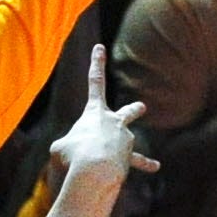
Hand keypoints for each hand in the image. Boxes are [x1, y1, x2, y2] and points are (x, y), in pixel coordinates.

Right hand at [50, 45, 156, 186]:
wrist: (95, 169)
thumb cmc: (74, 154)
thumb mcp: (59, 147)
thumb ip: (68, 147)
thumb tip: (77, 156)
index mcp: (95, 112)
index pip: (95, 82)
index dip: (96, 63)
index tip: (99, 47)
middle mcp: (114, 122)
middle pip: (126, 113)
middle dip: (133, 110)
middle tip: (142, 107)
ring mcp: (124, 140)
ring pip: (129, 141)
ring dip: (137, 149)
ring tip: (151, 161)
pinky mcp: (128, 158)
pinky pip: (137, 161)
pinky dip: (145, 163)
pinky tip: (156, 166)